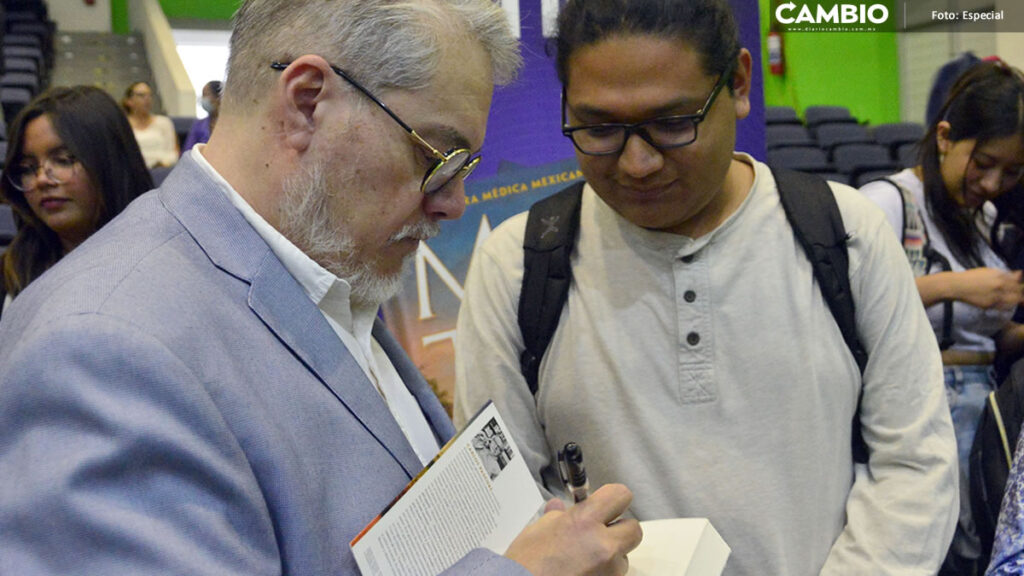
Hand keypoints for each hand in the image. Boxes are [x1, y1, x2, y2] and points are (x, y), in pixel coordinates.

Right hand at [504, 484, 641, 575]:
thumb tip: (561, 507)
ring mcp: (608, 571)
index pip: (620, 496)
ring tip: (585, 561)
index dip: (614, 499)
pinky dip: (602, 573)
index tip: (606, 505)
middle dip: (619, 530)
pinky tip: (582, 573)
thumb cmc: (525, 562)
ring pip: (624, 558)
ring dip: (610, 557)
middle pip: (634, 529)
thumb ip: (557, 516)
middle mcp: (604, 545)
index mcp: (585, 521)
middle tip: (600, 535)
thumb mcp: (537, 530)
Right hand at [954, 268, 1023, 309]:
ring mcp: (994, 296)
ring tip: (1014, 300)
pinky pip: (1003, 307)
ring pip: (1013, 301)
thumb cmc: (972, 277)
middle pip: (1018, 291)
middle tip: (1018, 294)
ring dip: (1015, 300)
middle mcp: (999, 285)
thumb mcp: (989, 271)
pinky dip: (1006, 306)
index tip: (1019, 286)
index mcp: (999, 276)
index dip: (1019, 284)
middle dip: (1019, 293)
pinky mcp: (989, 305)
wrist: (957, 286)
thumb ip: (1005, 273)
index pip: (1017, 281)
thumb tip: (1020, 273)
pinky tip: (1005, 304)